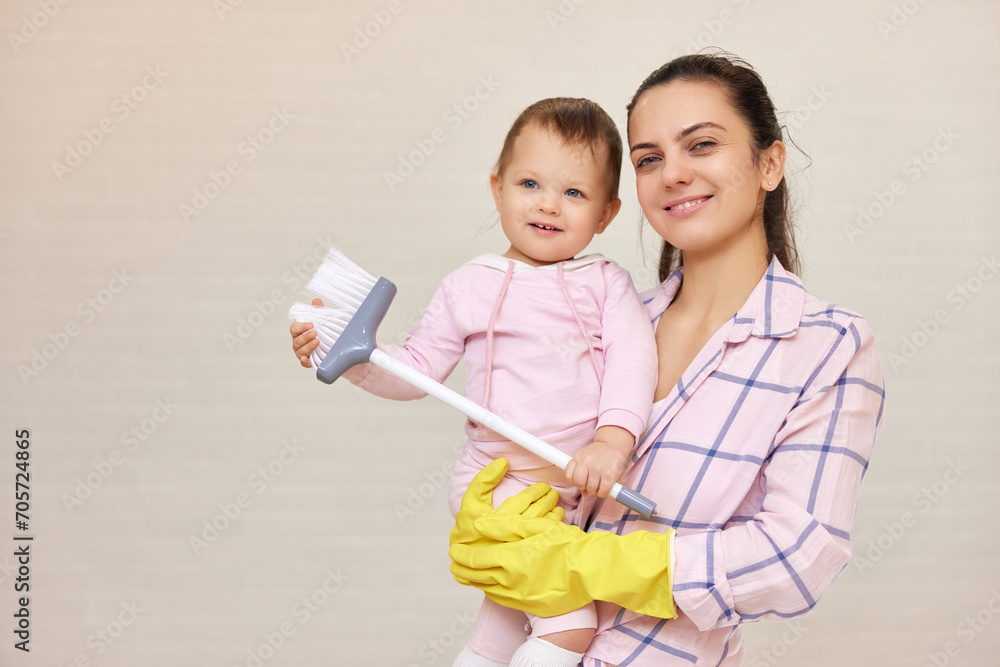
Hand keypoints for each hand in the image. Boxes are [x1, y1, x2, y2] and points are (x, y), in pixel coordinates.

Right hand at [290, 298, 322, 366]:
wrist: (334, 346)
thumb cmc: (324, 332)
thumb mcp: (322, 320)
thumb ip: (318, 311)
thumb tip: (317, 300)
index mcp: (299, 332)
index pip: (294, 328)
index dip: (301, 326)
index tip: (311, 324)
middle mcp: (298, 342)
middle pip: (297, 340)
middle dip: (305, 337)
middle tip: (315, 333)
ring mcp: (302, 353)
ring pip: (300, 351)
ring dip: (308, 347)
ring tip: (317, 342)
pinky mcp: (308, 362)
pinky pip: (303, 363)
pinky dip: (304, 361)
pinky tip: (306, 359)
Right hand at [449, 458, 564, 548]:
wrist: (466, 561)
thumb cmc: (468, 531)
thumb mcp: (470, 502)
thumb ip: (484, 480)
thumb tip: (503, 462)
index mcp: (494, 520)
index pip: (522, 501)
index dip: (536, 492)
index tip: (543, 486)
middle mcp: (507, 535)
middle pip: (535, 513)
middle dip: (547, 500)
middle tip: (552, 493)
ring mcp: (517, 548)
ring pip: (542, 527)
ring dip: (553, 514)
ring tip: (556, 505)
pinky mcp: (523, 558)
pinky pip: (543, 541)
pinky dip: (552, 529)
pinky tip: (556, 522)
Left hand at [450, 510, 675, 619]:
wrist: (590, 573)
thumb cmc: (567, 547)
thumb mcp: (537, 527)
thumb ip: (505, 526)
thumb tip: (479, 524)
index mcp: (511, 558)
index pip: (475, 558)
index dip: (461, 554)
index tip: (454, 550)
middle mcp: (510, 580)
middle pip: (474, 576)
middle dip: (461, 568)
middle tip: (454, 562)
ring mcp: (518, 596)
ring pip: (485, 588)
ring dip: (473, 579)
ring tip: (467, 571)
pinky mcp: (527, 605)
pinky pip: (500, 598)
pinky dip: (490, 589)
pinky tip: (491, 582)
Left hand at [564, 426, 633, 496]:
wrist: (614, 444)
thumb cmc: (599, 454)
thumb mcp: (586, 458)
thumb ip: (581, 474)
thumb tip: (584, 493)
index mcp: (579, 457)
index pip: (568, 476)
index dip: (573, 482)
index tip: (580, 482)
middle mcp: (586, 461)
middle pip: (579, 483)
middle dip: (584, 487)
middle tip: (590, 484)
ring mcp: (598, 468)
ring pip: (590, 489)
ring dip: (594, 491)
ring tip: (599, 484)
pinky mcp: (609, 474)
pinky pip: (602, 491)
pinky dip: (603, 493)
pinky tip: (605, 488)